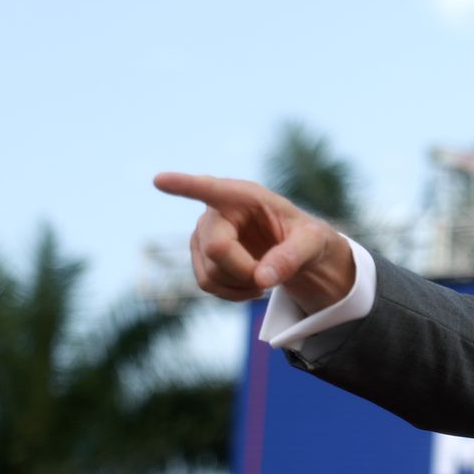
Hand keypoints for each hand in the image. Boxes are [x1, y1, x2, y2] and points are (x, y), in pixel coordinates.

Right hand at [155, 172, 354, 312]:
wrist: (297, 253)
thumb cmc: (307, 239)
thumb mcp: (314, 244)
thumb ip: (292, 257)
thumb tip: (261, 278)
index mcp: (245, 196)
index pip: (211, 189)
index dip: (184, 186)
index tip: (159, 180)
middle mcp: (216, 211)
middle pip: (216, 249)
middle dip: (245, 271)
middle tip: (269, 277)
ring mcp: (203, 234)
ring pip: (209, 273)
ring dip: (240, 286)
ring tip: (264, 279)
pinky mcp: (200, 256)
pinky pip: (207, 285)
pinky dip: (232, 294)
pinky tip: (251, 285)